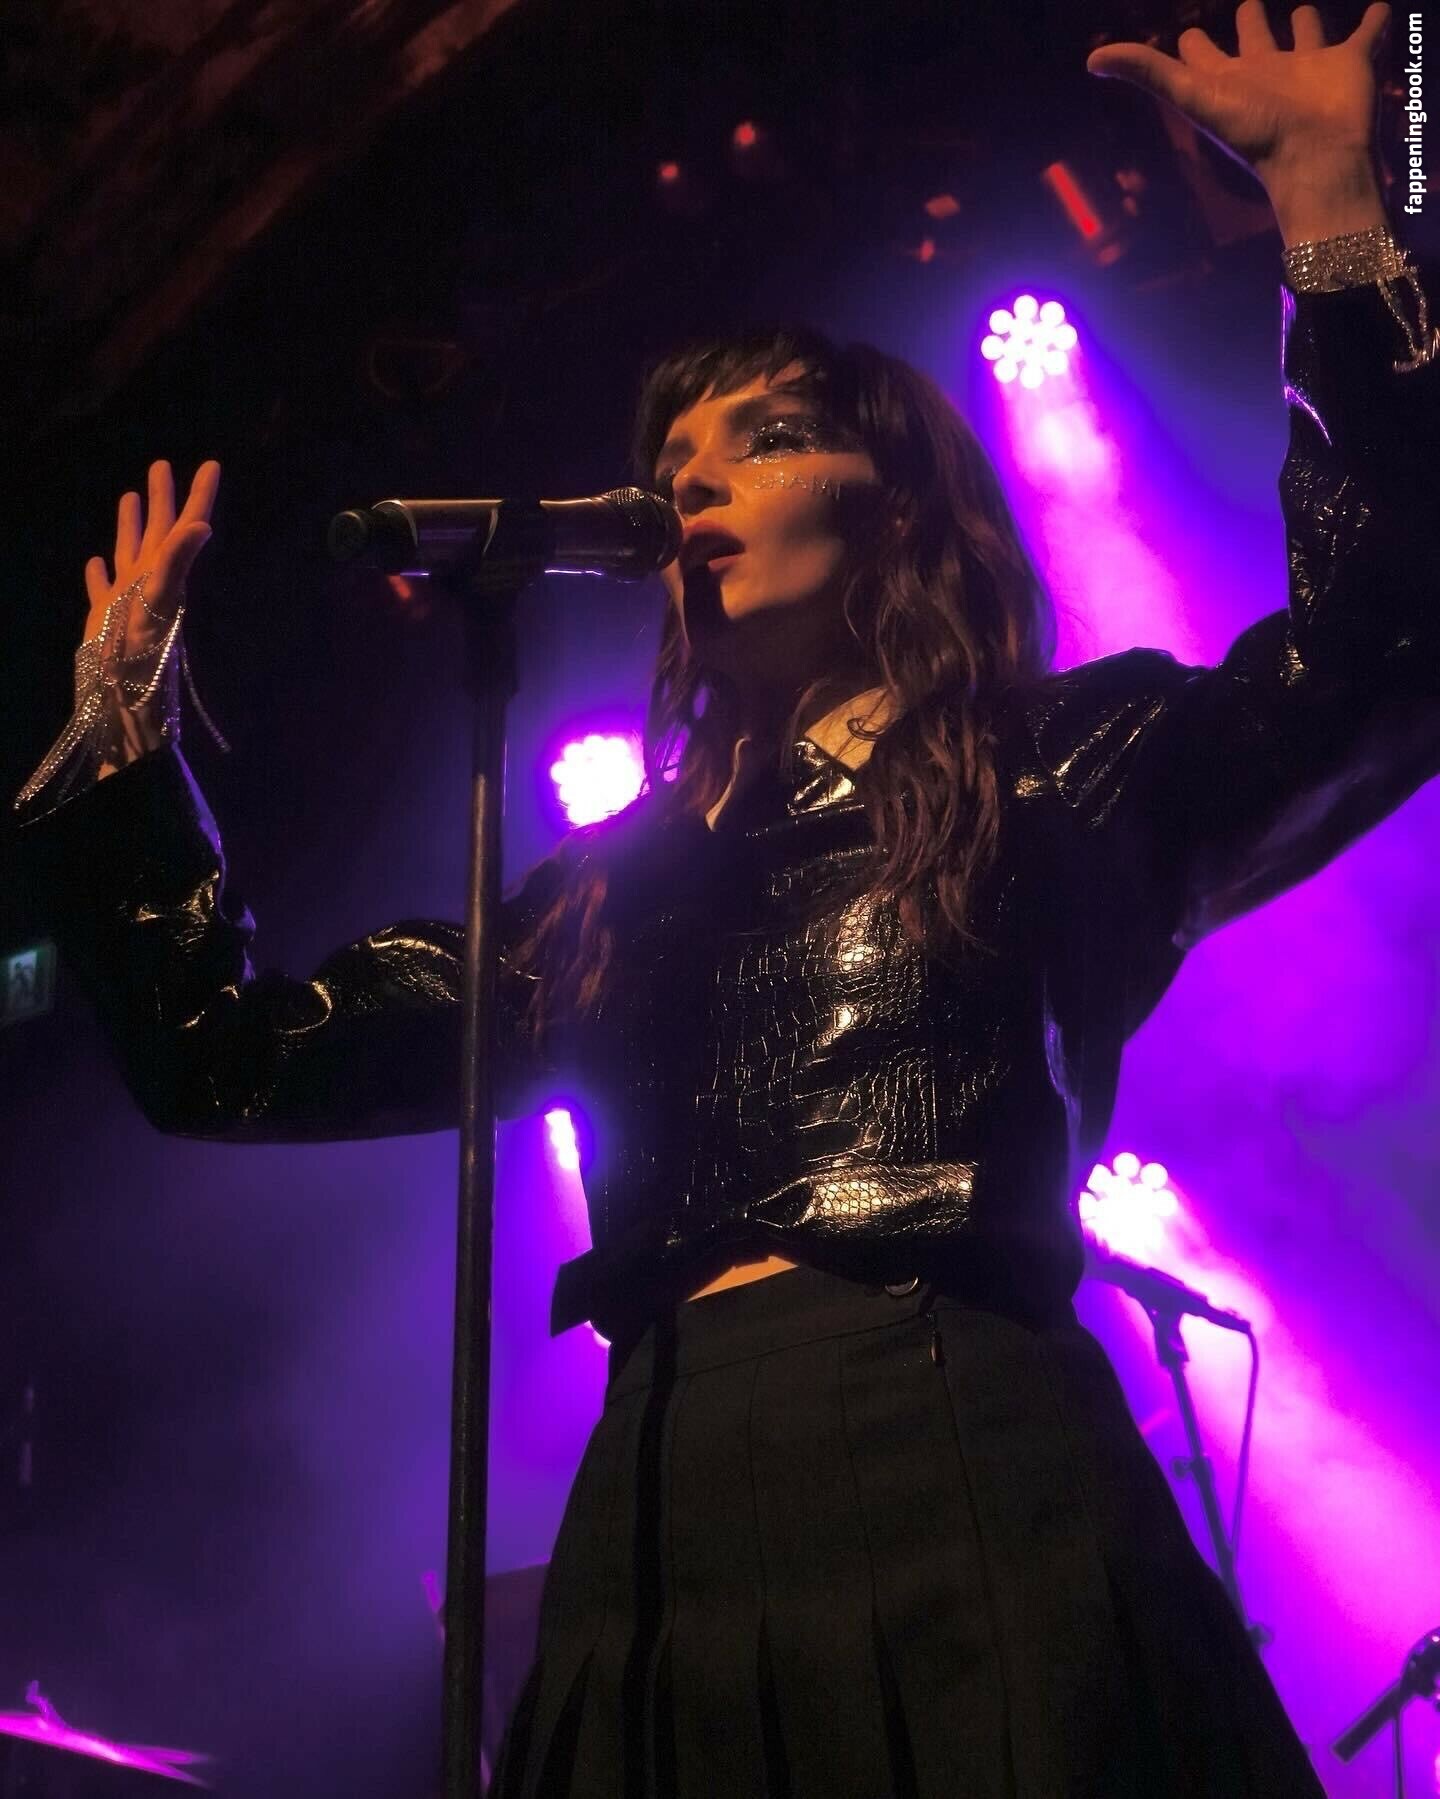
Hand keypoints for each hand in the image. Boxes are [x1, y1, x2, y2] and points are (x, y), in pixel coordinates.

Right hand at [84, 458, 220, 650]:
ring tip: (130, 496)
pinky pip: (101, 586)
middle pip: (158, 528)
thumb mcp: (161, 596)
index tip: (212, 464)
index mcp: (166, 569)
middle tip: (161, 465)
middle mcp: (150, 578)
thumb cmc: (143, 645)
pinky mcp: (105, 613)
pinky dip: (98, 573)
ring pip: (130, 550)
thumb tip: (203, 524)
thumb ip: (178, 560)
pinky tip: (95, 562)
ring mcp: (127, 595)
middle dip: (162, 497)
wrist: (123, 691)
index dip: (200, 494)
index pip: (187, 523)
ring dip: (131, 524)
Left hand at [1086, 2, 1389, 191]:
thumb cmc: (1254, 130)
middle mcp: (1266, 71)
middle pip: (1254, 34)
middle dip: (1250, 18)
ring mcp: (1309, 67)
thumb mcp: (1192, 95)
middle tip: (1249, 5)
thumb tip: (1091, 59)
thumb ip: (1146, 72)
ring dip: (1306, 19)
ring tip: (1306, 10)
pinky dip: (1374, 20)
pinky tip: (1378, 8)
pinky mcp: (1350, 63)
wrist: (1315, 155)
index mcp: (1228, 78)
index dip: (1192, 41)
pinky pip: (1367, 32)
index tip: (1187, 34)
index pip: (1201, 50)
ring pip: (1306, 31)